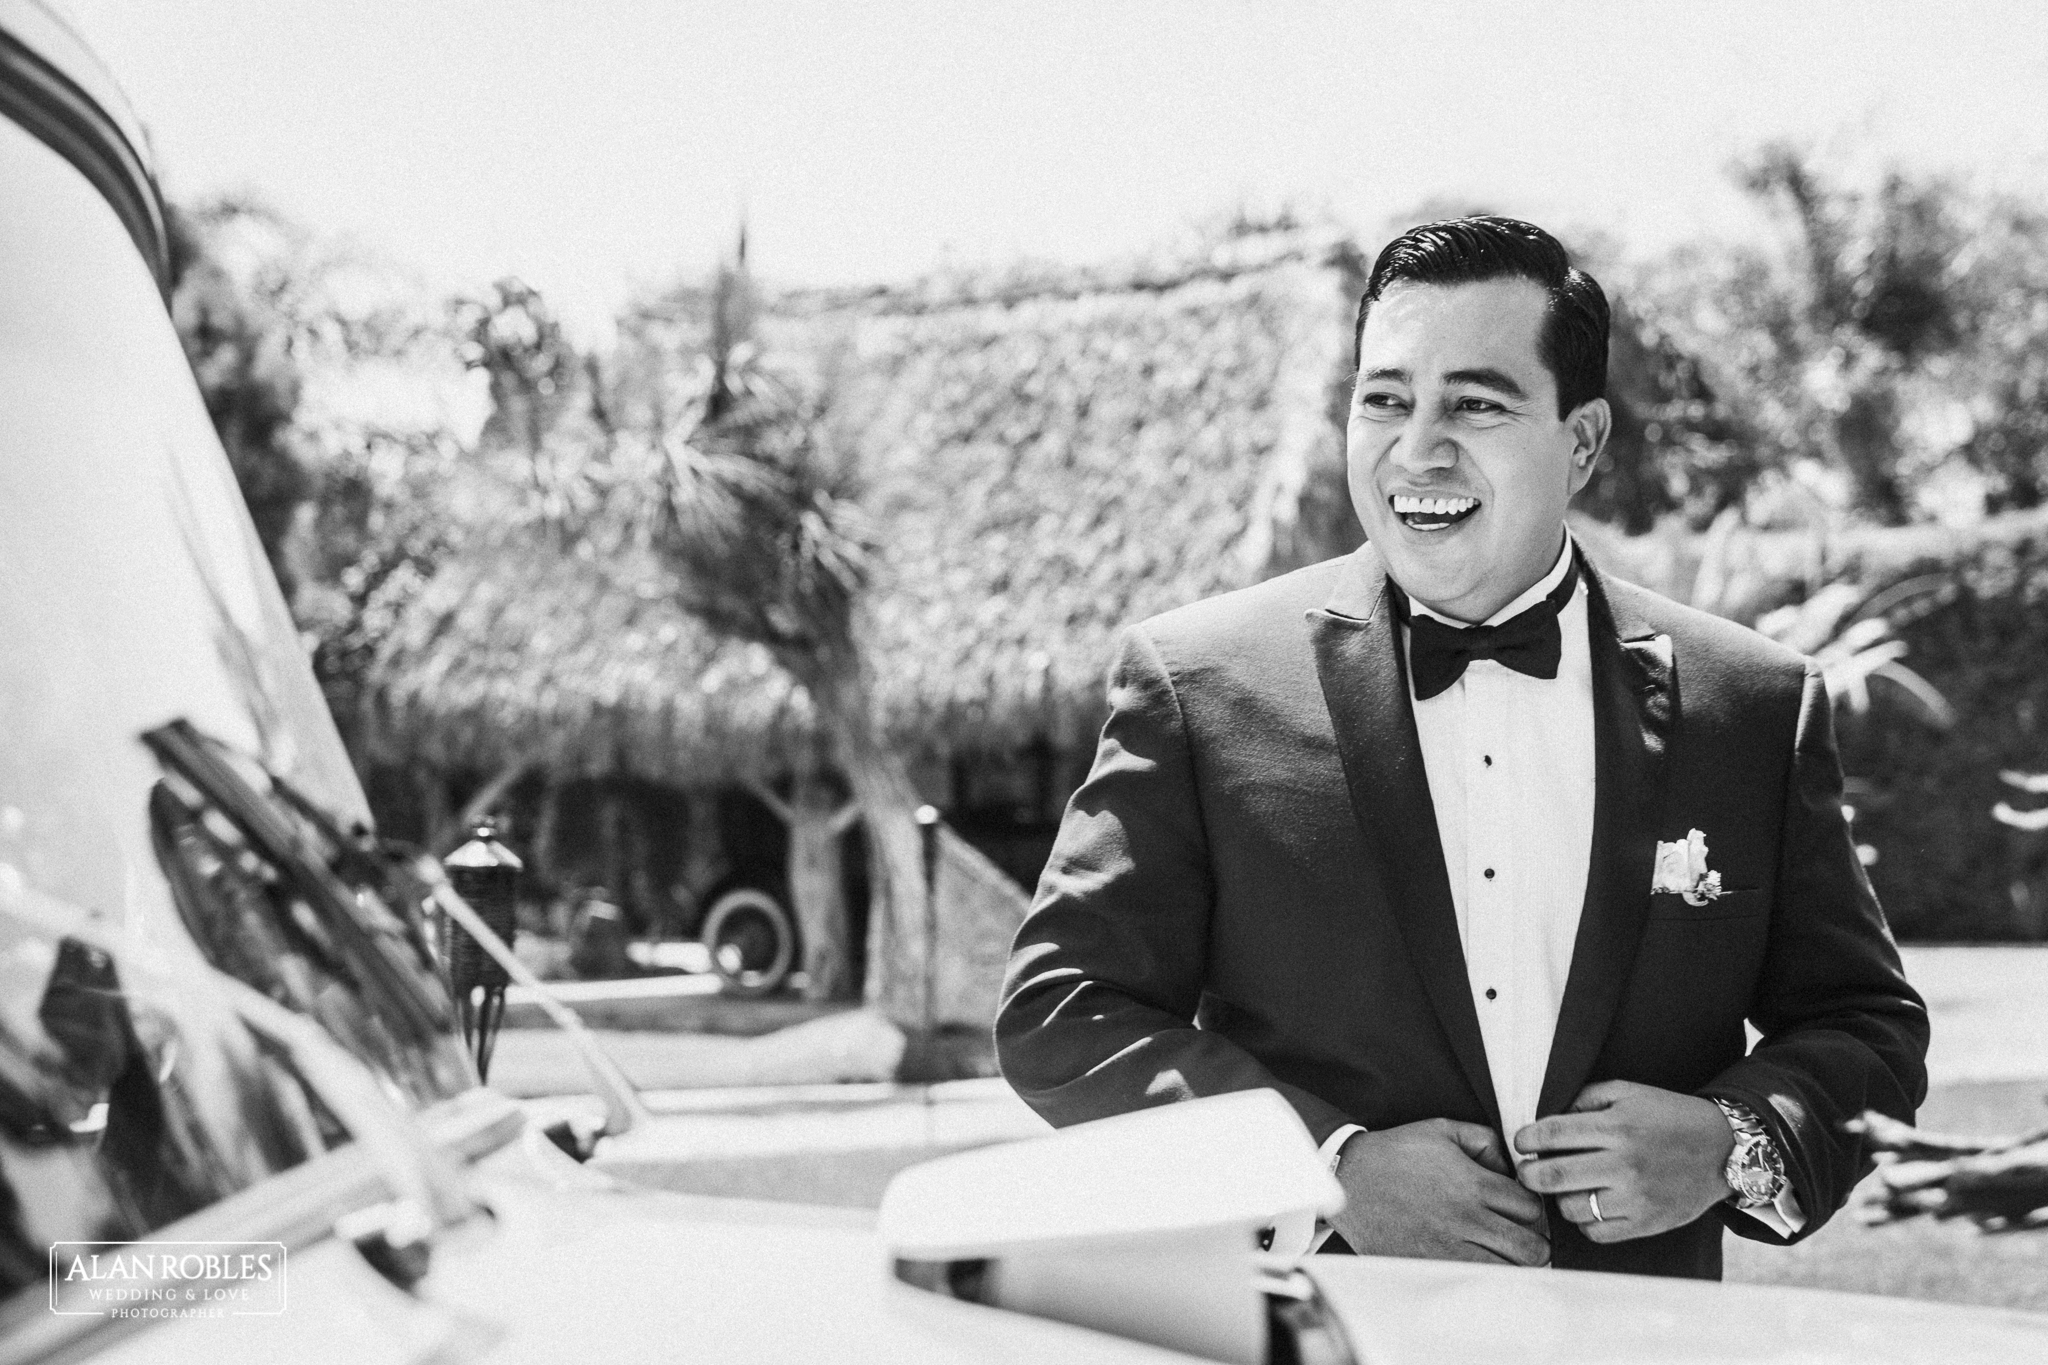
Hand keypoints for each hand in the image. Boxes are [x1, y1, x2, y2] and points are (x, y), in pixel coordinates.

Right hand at [1326, 1118, 1549, 1265]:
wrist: (1348, 1179)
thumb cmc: (1396, 1153)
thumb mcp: (1441, 1130)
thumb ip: (1485, 1140)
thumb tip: (1512, 1166)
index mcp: (1472, 1183)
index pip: (1532, 1208)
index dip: (1535, 1209)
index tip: (1524, 1210)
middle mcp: (1466, 1218)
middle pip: (1531, 1247)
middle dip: (1535, 1243)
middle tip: (1523, 1238)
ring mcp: (1449, 1248)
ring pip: (1510, 1272)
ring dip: (1514, 1265)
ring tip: (1505, 1255)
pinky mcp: (1430, 1267)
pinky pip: (1476, 1284)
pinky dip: (1488, 1279)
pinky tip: (1481, 1265)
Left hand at [1513, 1080, 1736, 1242]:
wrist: (1724, 1149)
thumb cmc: (1669, 1116)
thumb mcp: (1629, 1092)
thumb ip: (1586, 1098)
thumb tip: (1549, 1120)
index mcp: (1618, 1126)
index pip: (1554, 1133)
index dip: (1527, 1138)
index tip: (1520, 1142)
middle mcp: (1625, 1163)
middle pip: (1553, 1176)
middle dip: (1528, 1174)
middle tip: (1526, 1171)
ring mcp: (1636, 1197)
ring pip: (1571, 1207)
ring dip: (1558, 1198)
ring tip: (1563, 1187)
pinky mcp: (1647, 1222)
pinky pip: (1596, 1231)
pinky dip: (1584, 1220)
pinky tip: (1588, 1205)